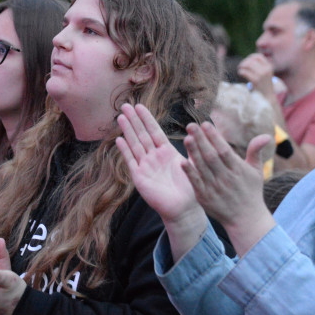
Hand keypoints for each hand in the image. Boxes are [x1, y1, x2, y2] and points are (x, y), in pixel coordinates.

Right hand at [116, 103, 197, 224]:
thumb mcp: (192, 165)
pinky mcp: (140, 178)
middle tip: (125, 105)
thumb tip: (196, 130)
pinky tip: (119, 139)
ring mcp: (145, 166)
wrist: (183, 209)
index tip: (140, 106)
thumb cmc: (189, 188)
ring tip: (121, 117)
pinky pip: (131, 162)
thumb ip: (192, 149)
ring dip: (128, 131)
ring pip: (135, 145)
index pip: (154, 131)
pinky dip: (125, 151)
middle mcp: (154, 157)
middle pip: (142, 135)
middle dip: (134, 120)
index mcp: (166, 152)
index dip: (147, 119)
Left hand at [182, 121, 274, 254]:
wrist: (246, 219)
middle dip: (201, 140)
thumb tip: (267, 135)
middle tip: (191, 125)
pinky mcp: (205, 197)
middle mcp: (226, 178)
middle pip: (211, 156)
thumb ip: (256, 151)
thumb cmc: (251, 192)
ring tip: (187, 138)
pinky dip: (190, 173)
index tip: (205, 124)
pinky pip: (196, 183)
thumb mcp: (257, 171)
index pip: (224, 150)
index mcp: (238, 169)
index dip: (215, 137)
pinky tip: (182, 161)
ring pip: (203, 167)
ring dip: (194, 152)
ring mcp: (215, 188)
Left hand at [237, 54, 276, 100]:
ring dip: (242, 65)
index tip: (246, 61)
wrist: (267, 96)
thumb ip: (260, 66)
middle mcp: (266, 69)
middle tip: (240, 66)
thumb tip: (248, 60)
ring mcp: (261, 74)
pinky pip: (245, 72)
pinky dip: (241, 71)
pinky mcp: (256, 80)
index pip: (259, 56)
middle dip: (244, 62)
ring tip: (239, 69)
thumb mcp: (266, 73)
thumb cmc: (264, 84)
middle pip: (252, 60)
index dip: (251, 57)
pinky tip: (240, 73)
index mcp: (269, 66)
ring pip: (248, 64)